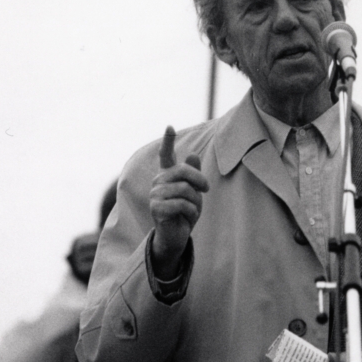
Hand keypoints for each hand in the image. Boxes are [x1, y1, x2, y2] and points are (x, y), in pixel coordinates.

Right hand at [150, 126, 208, 277]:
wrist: (177, 235)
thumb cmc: (185, 212)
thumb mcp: (194, 192)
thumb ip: (192, 175)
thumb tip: (192, 155)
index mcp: (168, 175)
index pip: (166, 155)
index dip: (168, 141)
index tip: (170, 126)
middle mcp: (159, 181)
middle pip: (184, 171)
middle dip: (200, 180)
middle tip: (206, 190)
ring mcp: (155, 194)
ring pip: (185, 189)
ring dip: (195, 201)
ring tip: (192, 209)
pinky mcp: (156, 208)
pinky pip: (182, 204)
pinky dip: (191, 212)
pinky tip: (187, 217)